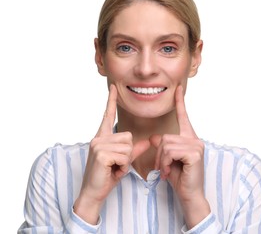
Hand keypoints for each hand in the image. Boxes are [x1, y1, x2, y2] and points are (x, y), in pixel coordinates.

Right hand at [74, 84, 149, 223]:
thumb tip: (147, 141)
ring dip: (125, 161)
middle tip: (116, 164)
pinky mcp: (101, 153)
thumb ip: (134, 149)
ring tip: (114, 168)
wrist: (93, 192)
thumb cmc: (107, 175)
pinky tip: (112, 171)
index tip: (113, 87)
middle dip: (128, 153)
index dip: (111, 101)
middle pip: (128, 136)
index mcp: (102, 137)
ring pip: (128, 147)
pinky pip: (125, 156)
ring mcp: (98, 144)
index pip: (108, 115)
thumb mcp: (123, 161)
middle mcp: (99, 138)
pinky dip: (123, 167)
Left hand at [150, 85, 209, 226]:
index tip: (178, 88)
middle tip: (163, 168)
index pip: (183, 117)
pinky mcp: (195, 153)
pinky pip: (170, 151)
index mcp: (189, 138)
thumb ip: (162, 147)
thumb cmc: (180, 177)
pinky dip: (166, 163)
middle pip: (165, 137)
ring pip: (166, 144)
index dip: (179, 102)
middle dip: (159, 155)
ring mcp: (196, 145)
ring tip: (166, 171)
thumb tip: (153, 138)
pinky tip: (170, 172)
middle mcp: (194, 139)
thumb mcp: (167, 160)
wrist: (189, 194)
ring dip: (162, 161)